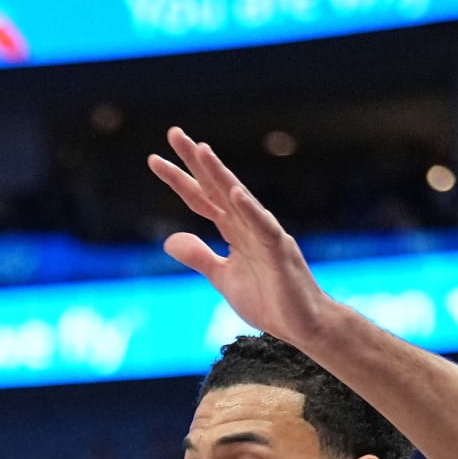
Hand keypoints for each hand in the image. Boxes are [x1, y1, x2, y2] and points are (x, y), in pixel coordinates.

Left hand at [149, 128, 329, 347]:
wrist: (302, 325)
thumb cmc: (268, 300)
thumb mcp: (222, 278)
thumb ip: (200, 256)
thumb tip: (169, 240)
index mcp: (233, 230)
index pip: (201, 198)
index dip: (179, 180)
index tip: (155, 159)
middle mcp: (248, 224)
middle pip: (216, 187)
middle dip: (196, 161)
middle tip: (174, 133)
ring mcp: (265, 234)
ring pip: (239, 198)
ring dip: (219, 174)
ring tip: (201, 151)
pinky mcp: (279, 251)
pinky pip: (264, 226)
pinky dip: (250, 210)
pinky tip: (235, 194)